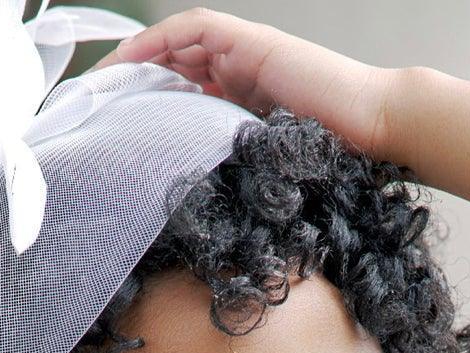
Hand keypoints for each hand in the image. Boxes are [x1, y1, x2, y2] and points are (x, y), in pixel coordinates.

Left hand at [90, 7, 398, 162]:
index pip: (185, 89)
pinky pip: (194, 30)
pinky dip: (160, 40)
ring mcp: (246, 52)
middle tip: (95, 101)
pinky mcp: (251, 42)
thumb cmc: (334, 158)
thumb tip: (194, 205)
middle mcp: (240, 70)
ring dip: (137, 55)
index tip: (116, 123)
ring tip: (104, 77)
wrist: (374, 127)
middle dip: (133, 78)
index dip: (149, 99)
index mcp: (243, 99)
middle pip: (174, 63)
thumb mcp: (268, 167)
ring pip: (179, 42)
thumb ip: (234, 168)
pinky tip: (132, 59)